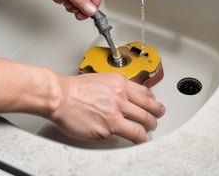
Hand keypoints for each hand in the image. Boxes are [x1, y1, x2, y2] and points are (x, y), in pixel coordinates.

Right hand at [0, 56, 164, 143]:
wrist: (61, 96)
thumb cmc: (75, 88)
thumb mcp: (100, 78)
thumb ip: (115, 86)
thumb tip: (126, 94)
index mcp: (119, 82)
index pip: (145, 92)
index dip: (153, 100)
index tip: (155, 103)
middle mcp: (120, 96)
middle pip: (148, 108)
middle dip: (156, 115)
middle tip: (157, 118)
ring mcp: (116, 112)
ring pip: (143, 123)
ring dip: (149, 129)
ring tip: (149, 132)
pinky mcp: (109, 128)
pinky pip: (129, 135)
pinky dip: (137, 139)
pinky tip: (137, 139)